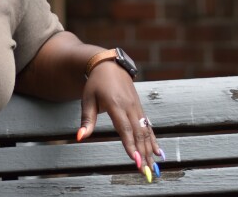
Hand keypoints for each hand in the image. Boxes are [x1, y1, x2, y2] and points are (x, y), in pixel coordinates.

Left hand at [76, 61, 163, 180]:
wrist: (109, 66)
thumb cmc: (95, 84)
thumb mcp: (87, 99)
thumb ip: (86, 120)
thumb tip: (80, 137)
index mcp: (115, 104)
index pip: (124, 128)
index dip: (130, 145)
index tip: (135, 160)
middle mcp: (129, 106)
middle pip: (138, 133)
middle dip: (142, 153)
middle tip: (145, 171)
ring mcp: (137, 107)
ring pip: (145, 130)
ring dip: (149, 149)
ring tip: (152, 166)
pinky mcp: (140, 107)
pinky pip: (148, 125)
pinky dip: (153, 139)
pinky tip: (157, 152)